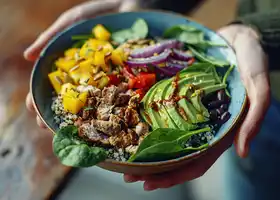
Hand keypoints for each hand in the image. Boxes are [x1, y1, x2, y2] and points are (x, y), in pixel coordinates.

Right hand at [25, 0, 124, 127]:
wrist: (129, 7)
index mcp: (72, 66)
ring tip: (71, 130)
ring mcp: (106, 79)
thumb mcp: (71, 22)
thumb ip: (50, 37)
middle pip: (70, 99)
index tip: (34, 110)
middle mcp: (88, 76)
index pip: (52, 86)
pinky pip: (117, 94)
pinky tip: (104, 120)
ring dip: (81, 117)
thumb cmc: (97, 13)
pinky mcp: (124, 78)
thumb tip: (27, 57)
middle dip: (58, 114)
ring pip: (93, 101)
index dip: (41, 98)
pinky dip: (111, 107)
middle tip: (49, 127)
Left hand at [124, 24, 269, 189]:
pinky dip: (148, 121)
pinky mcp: (181, 97)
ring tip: (123, 155)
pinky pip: (162, 113)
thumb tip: (241, 152)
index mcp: (219, 132)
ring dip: (146, 148)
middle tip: (126, 174)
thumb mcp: (258, 86)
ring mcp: (189, 113)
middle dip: (152, 168)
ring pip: (166, 137)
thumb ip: (253, 118)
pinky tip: (131, 123)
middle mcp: (201, 127)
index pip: (196, 163)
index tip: (148, 182)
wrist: (238, 39)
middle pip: (175, 155)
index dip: (173, 176)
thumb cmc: (251, 61)